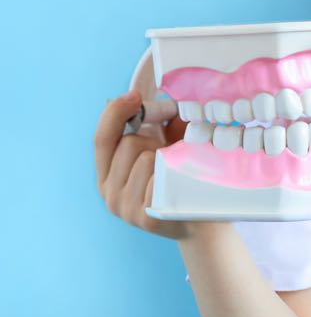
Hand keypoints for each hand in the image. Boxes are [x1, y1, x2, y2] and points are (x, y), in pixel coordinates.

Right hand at [94, 91, 189, 239]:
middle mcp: (110, 194)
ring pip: (146, 158)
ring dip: (167, 157)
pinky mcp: (147, 217)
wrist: (204, 223)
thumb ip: (160, 124)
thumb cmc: (184, 178)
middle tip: (172, 148)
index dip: (115, 112)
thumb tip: (162, 94)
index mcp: (108, 175)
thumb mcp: (167, 147)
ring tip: (177, 171)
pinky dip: (174, 173)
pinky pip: (160, 177)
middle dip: (154, 138)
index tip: (135, 96)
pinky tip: (181, 186)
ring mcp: (126, 208)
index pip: (101, 138)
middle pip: (128, 144)